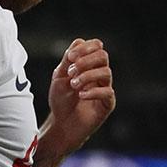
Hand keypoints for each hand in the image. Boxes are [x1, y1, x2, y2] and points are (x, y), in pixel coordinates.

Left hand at [46, 38, 115, 152]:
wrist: (61, 124)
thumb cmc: (61, 101)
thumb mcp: (59, 77)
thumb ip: (67, 60)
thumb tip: (79, 42)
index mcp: (89, 65)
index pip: (96, 46)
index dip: (85, 48)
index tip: (70, 58)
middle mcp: (99, 74)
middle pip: (103, 56)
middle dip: (85, 61)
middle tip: (71, 72)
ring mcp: (105, 88)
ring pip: (106, 72)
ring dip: (87, 76)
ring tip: (73, 85)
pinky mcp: (107, 104)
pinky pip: (107, 92)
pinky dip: (92, 91)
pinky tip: (80, 95)